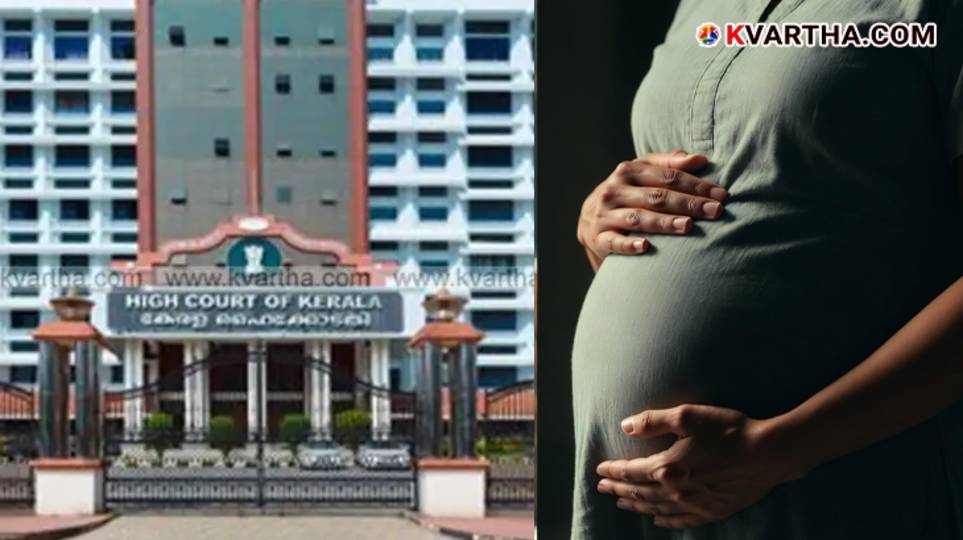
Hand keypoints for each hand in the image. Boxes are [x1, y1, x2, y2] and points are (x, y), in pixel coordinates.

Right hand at [577, 151, 727, 269]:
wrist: (588, 219)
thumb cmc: (626, 193)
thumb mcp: (642, 173)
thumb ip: (668, 164)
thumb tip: (699, 159)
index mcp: (628, 171)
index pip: (667, 176)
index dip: (695, 184)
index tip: (720, 194)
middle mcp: (614, 190)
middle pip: (656, 196)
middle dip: (688, 204)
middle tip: (715, 211)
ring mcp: (605, 215)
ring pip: (638, 218)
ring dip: (664, 222)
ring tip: (688, 226)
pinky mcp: (599, 238)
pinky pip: (615, 242)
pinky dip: (629, 244)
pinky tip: (646, 246)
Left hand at [595, 404, 804, 529]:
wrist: (770, 453)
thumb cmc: (729, 430)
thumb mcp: (687, 416)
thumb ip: (653, 421)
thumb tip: (625, 425)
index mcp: (668, 468)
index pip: (631, 471)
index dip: (613, 471)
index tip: (599, 470)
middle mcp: (678, 491)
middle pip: (640, 493)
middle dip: (619, 490)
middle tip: (603, 488)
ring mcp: (696, 504)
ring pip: (657, 509)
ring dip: (637, 506)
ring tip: (622, 504)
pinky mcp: (714, 510)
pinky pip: (683, 521)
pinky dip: (666, 521)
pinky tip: (658, 521)